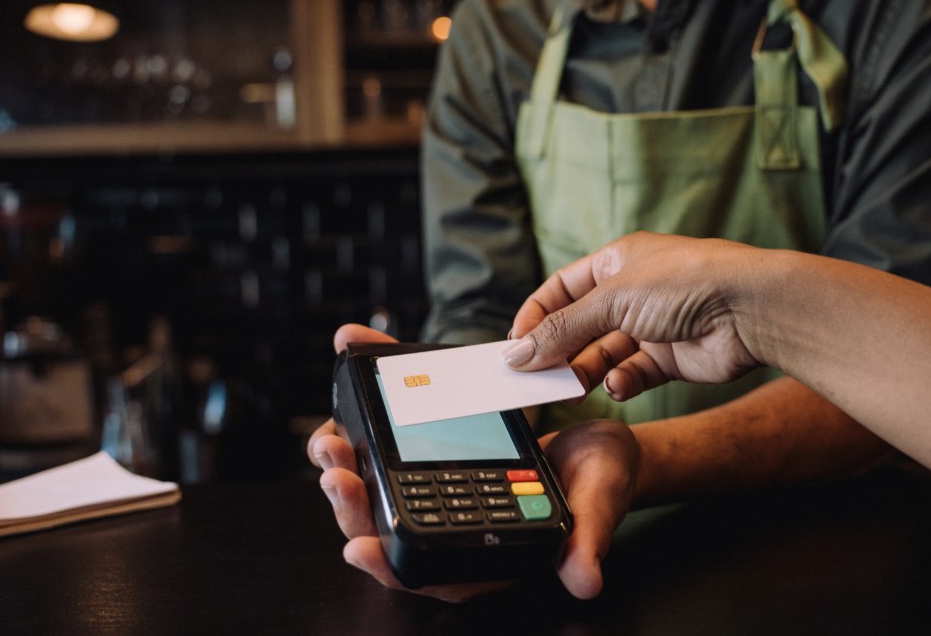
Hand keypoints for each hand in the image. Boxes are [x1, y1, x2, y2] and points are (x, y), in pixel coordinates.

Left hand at [307, 324, 637, 600]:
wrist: (602, 441)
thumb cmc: (599, 480)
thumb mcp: (596, 503)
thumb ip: (586, 540)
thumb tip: (585, 582)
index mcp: (477, 549)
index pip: (420, 569)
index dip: (384, 563)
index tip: (358, 546)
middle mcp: (446, 522)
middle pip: (380, 524)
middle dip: (349, 500)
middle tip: (335, 464)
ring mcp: (432, 484)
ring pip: (371, 480)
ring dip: (343, 457)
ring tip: (328, 434)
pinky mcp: (428, 448)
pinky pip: (388, 428)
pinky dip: (368, 392)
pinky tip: (353, 349)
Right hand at [505, 232, 766, 399]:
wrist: (750, 309)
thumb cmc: (685, 283)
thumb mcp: (611, 299)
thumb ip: (562, 329)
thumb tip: (519, 352)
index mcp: (617, 262)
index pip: (561, 289)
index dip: (536, 316)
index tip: (515, 346)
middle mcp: (634, 292)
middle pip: (580, 326)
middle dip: (558, 350)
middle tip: (536, 377)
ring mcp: (654, 326)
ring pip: (604, 354)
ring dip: (586, 370)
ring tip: (573, 387)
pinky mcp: (672, 358)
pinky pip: (634, 374)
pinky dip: (622, 381)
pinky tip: (619, 383)